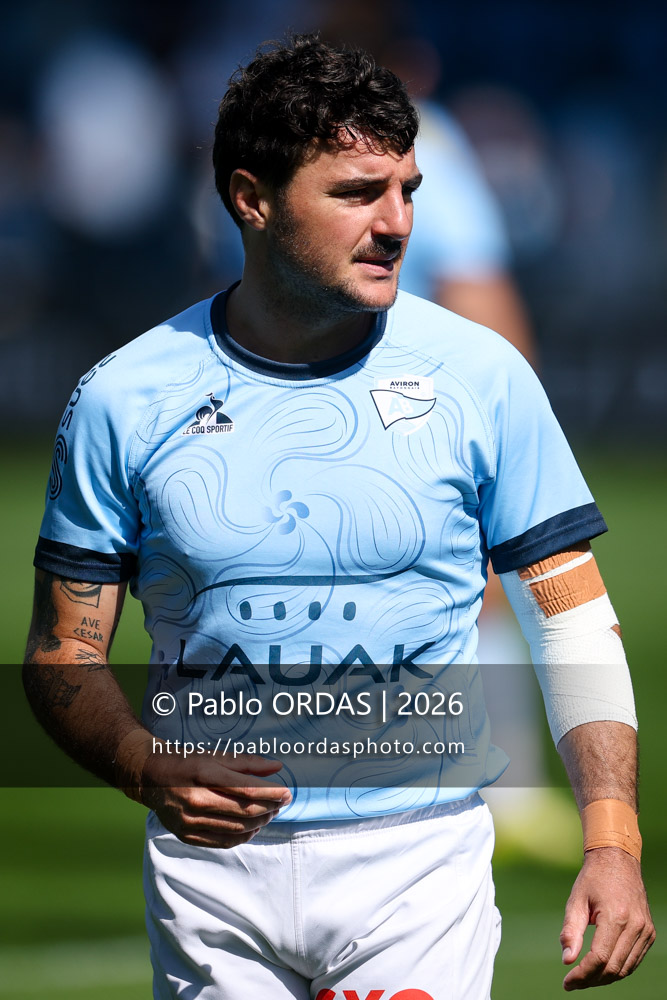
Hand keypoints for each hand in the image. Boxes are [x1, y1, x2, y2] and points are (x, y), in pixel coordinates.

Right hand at [141, 749, 291, 848]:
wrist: (150, 778)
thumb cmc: (186, 762)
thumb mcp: (215, 755)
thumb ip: (247, 762)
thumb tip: (277, 767)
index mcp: (204, 774)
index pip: (247, 790)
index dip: (272, 793)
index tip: (287, 792)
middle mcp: (196, 800)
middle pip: (244, 811)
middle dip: (269, 808)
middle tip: (281, 803)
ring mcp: (190, 821)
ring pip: (236, 829)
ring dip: (259, 822)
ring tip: (270, 814)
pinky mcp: (187, 835)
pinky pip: (222, 842)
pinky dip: (242, 837)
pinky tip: (252, 827)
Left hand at [560, 847, 654, 989]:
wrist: (618, 859)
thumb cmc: (593, 878)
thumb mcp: (576, 900)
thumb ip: (571, 931)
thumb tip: (567, 960)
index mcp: (616, 916)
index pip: (599, 958)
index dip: (582, 974)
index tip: (567, 982)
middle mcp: (635, 926)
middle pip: (613, 968)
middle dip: (591, 980)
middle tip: (573, 983)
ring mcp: (645, 930)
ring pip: (625, 968)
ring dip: (604, 978)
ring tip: (584, 977)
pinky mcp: (649, 932)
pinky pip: (633, 960)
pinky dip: (617, 969)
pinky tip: (601, 968)